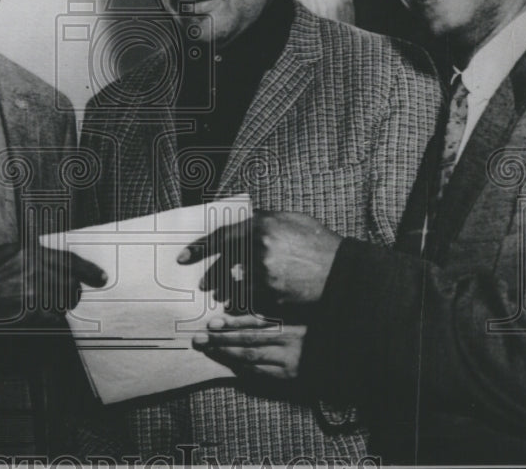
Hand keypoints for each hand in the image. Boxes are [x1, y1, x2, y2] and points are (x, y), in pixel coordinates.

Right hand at [0, 243, 106, 327]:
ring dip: (61, 303)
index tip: (101, 277)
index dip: (88, 269)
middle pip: (70, 281)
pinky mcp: (30, 311)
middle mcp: (35, 269)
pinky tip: (39, 313)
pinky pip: (51, 316)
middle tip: (72, 293)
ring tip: (47, 302)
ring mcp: (33, 291)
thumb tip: (52, 259)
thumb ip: (31, 254)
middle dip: (74, 289)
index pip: (69, 260)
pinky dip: (50, 316)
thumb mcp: (7, 254)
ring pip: (63, 300)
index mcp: (30, 252)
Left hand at [177, 211, 342, 310]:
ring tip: (224, 296)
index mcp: (262, 225)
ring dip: (227, 292)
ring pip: (235, 285)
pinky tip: (244, 306)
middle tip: (203, 284)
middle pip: (224, 264)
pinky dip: (245, 303)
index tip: (182, 257)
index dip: (199, 248)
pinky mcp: (273, 295)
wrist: (343, 272)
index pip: (221, 236)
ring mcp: (266, 274)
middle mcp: (261, 248)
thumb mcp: (292, 220)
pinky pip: (250, 300)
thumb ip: (265, 219)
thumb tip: (243, 219)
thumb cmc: (318, 243)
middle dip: (212, 276)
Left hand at [192, 313, 305, 379]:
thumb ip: (273, 317)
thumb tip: (239, 309)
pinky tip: (228, 365)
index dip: (232, 321)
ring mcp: (288, 361)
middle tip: (199, 338)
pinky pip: (259, 373)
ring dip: (226, 354)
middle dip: (221, 339)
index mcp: (288, 323)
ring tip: (208, 350)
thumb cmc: (314, 335)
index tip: (213, 322)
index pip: (255, 321)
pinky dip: (242, 369)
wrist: (337, 360)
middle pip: (248, 340)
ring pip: (250, 358)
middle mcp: (287, 341)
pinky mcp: (288, 377)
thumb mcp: (297, 320)